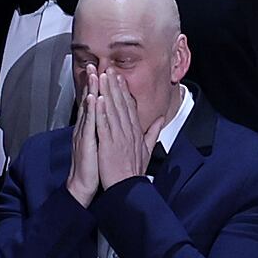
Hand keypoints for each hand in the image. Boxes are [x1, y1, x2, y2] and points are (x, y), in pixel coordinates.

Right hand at [66, 66, 104, 206]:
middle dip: (94, 83)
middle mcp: (87, 129)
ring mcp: (84, 134)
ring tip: (93, 73)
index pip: (99, 105)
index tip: (107, 73)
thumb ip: (110, 135)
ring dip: (91, 90)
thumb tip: (116, 125)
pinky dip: (90, 110)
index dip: (102, 89)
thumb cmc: (95, 169)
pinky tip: (92, 98)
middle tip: (96, 64)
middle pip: (91, 102)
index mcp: (94, 129)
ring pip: (89, 108)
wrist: (84, 187)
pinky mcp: (85, 143)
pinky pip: (88, 124)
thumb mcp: (104, 148)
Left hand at [91, 72, 151, 192]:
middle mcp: (128, 131)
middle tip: (109, 69)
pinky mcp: (108, 144)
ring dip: (106, 92)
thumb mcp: (147, 150)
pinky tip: (97, 98)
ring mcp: (118, 136)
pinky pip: (104, 124)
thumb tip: (160, 119)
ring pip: (112, 110)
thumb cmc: (133, 171)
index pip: (129, 106)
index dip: (123, 90)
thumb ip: (153, 133)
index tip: (118, 77)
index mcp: (136, 131)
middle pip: (120, 104)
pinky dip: (100, 110)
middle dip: (114, 85)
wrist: (128, 188)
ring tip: (101, 77)